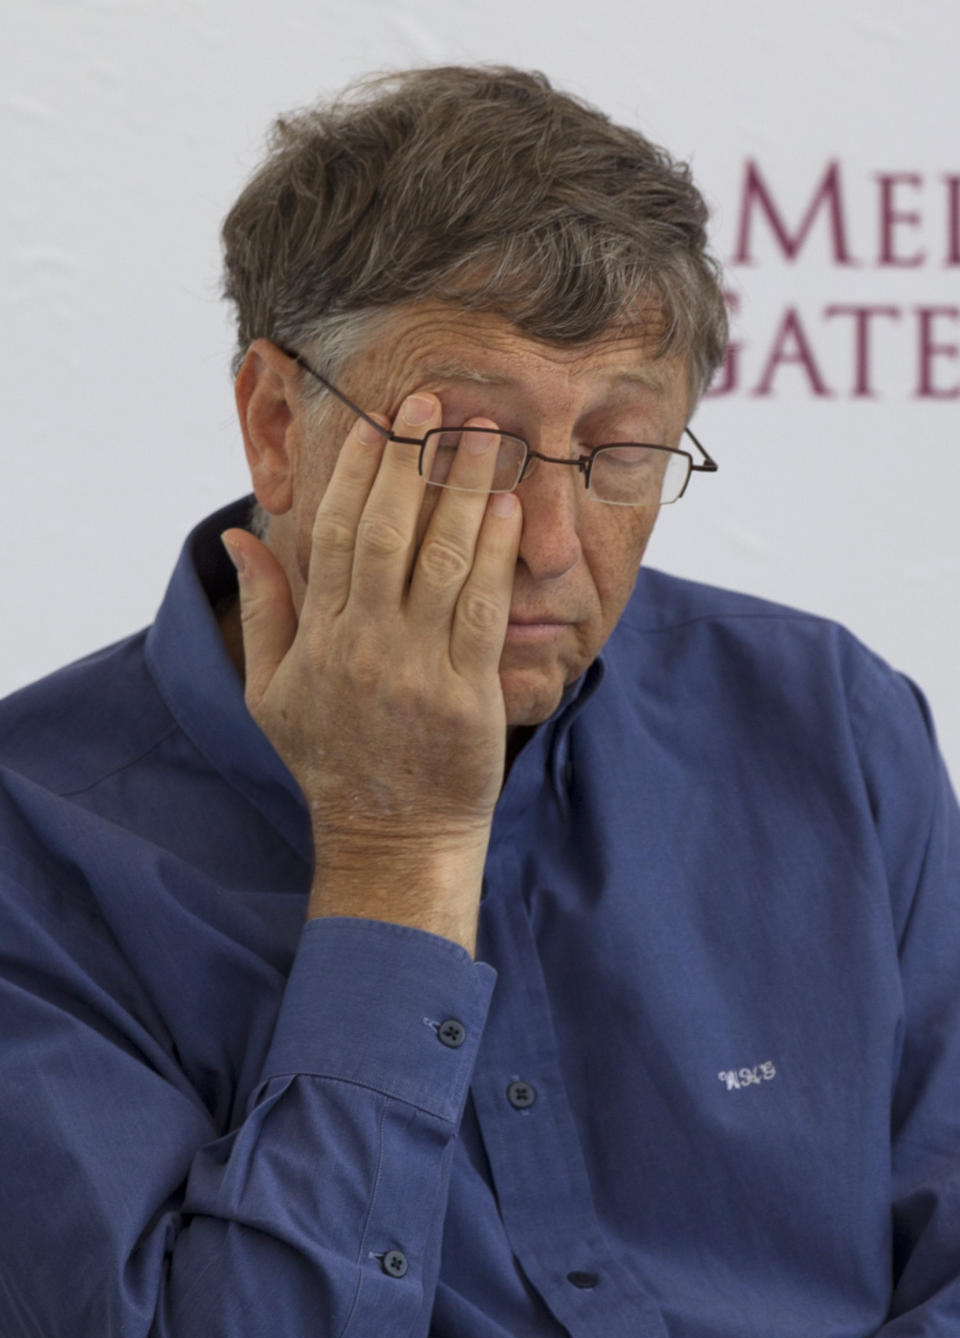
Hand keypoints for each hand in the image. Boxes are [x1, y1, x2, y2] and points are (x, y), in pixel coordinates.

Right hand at [222, 391, 522, 865]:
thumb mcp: (271, 692)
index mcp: (318, 637)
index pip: (337, 533)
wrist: (391, 838)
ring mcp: (415, 669)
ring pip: (441, 559)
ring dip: (465, 489)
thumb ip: (263, 609)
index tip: (382, 421)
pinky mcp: (465, 693)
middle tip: (439, 403)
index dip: (360, 470)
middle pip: (388, 531)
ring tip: (486, 435)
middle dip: (413, 459)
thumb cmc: (332, 761)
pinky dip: (494, 553)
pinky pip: (481, 607)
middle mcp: (363, 645)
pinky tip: (509, 507)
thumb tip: (238, 537)